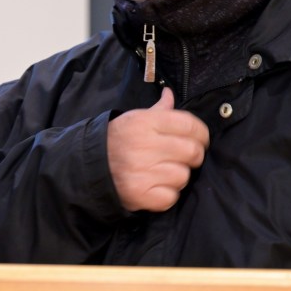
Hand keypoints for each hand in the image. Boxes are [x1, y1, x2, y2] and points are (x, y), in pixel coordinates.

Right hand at [107, 87, 209, 211]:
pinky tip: (156, 186)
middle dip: (193, 156)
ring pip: (183, 176)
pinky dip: (167, 194)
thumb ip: (159, 109)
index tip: (201, 139)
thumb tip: (170, 94)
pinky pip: (171, 197)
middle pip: (192, 152)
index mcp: (145, 122)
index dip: (201, 134)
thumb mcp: (135, 119)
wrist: (89, 165)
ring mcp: (142, 172)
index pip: (190, 125)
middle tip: (184, 157)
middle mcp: (144, 145)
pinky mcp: (140, 194)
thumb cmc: (118, 139)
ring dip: (178, 176)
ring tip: (164, 172)